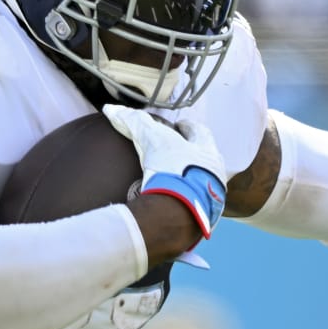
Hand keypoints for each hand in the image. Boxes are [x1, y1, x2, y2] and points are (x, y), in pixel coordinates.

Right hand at [103, 105, 228, 237]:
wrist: (179, 214)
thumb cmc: (172, 170)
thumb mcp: (152, 139)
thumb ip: (134, 122)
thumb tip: (112, 109)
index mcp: (208, 153)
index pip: (202, 133)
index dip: (189, 127)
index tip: (180, 125)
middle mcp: (215, 175)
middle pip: (206, 159)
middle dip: (194, 154)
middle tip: (177, 151)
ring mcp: (211, 199)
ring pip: (203, 183)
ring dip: (191, 179)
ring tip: (173, 178)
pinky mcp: (202, 218)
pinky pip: (194, 206)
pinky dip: (184, 201)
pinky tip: (172, 203)